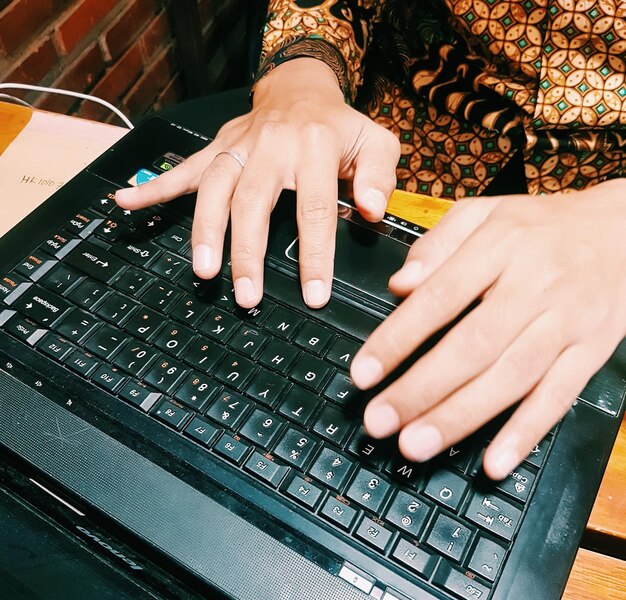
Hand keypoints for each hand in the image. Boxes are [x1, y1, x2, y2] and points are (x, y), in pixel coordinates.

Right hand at [114, 58, 399, 308]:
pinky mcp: (217, 150)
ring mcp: (238, 148)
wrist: (300, 87)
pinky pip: (183, 169)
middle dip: (246, 252)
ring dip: (204, 231)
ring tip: (202, 271)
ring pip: (213, 190)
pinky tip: (126, 202)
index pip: (313, 209)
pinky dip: (154, 188)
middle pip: (252, 203)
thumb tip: (370, 211)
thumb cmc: (339, 126)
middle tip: (245, 294)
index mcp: (314, 147)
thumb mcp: (375, 142)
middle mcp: (270, 147)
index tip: (313, 295)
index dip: (313, 256)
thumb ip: (379, 176)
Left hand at [350, 180, 625, 479]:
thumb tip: (399, 285)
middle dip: (421, 389)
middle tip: (379, 422)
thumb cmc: (540, 226)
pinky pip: (560, 396)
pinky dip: (527, 432)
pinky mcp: (592, 352)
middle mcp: (536, 285)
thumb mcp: (484, 213)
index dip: (398, 338)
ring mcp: (568, 322)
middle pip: (474, 345)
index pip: (440, 296)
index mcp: (501, 245)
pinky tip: (494, 461)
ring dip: (461, 416)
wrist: (623, 230)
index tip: (364, 373)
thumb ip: (437, 244)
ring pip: (511, 377)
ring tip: (415, 444)